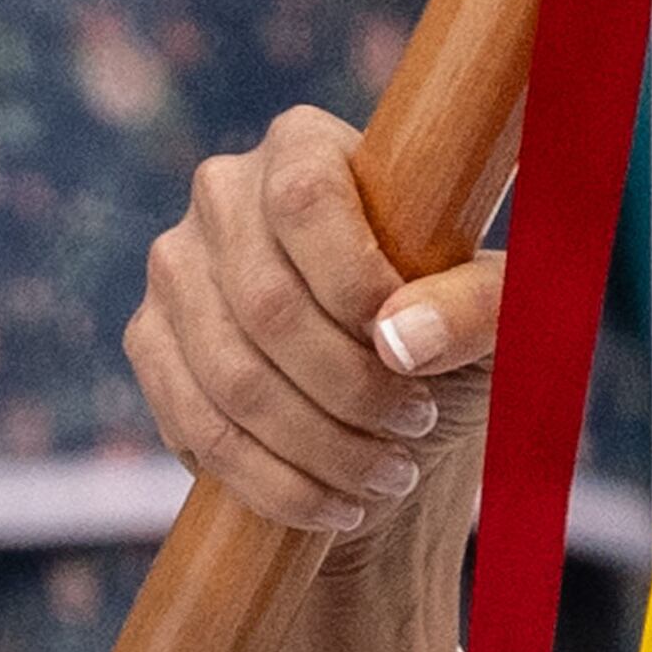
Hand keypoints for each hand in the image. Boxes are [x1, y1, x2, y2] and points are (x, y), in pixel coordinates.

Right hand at [129, 105, 499, 542]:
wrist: (395, 397)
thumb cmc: (453, 327)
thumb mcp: (502, 308)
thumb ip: (479, 304)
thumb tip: (402, 341)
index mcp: (305, 147)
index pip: (310, 201)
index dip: (360, 285)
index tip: (417, 357)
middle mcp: (222, 192)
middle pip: (269, 305)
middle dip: (352, 390)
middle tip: (417, 429)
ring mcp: (173, 267)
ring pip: (231, 379)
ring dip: (319, 447)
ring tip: (389, 475)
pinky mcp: (148, 340)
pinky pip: (195, 426)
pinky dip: (272, 481)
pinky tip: (336, 504)